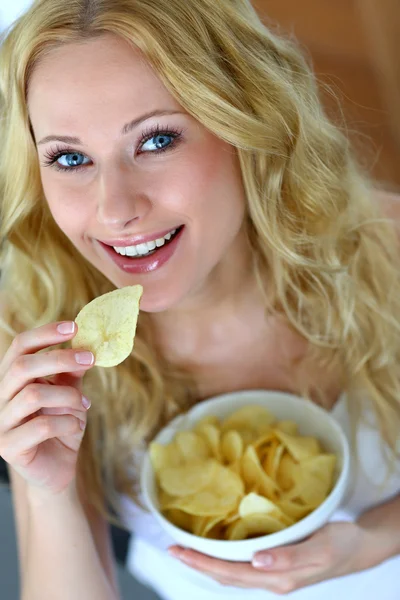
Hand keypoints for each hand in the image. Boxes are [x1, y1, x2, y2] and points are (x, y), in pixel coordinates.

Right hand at [0, 321, 94, 495]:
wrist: (58, 470)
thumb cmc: (62, 427)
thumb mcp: (71, 395)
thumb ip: (72, 373)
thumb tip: (86, 345)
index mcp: (13, 379)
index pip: (19, 346)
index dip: (45, 333)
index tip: (75, 326)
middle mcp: (0, 397)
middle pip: (23, 366)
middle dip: (60, 359)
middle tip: (90, 359)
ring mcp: (1, 423)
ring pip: (33, 395)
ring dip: (67, 397)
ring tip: (84, 406)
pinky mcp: (8, 446)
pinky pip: (41, 426)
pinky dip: (66, 423)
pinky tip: (76, 427)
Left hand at [169, 521, 375, 593]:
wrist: (358, 548)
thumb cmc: (340, 545)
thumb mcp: (320, 548)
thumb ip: (289, 557)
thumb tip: (257, 561)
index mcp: (277, 578)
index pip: (229, 574)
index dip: (201, 564)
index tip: (177, 550)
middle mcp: (270, 580)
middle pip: (225, 576)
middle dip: (196, 564)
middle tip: (171, 548)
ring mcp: (273, 574)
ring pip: (232, 573)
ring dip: (207, 562)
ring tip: (186, 548)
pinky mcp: (276, 565)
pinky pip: (242, 565)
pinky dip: (224, 558)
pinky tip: (217, 547)